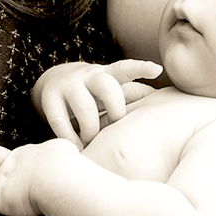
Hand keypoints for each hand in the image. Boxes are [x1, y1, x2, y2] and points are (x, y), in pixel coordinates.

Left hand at [0, 139, 78, 215]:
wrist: (59, 178)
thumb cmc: (66, 164)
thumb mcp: (64, 149)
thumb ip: (59, 151)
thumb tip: (66, 153)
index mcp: (26, 153)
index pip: (12, 152)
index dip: (9, 159)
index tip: (16, 170)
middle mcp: (11, 164)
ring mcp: (3, 181)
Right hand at [33, 59, 161, 147]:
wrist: (53, 82)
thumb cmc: (93, 92)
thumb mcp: (112, 89)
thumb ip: (135, 93)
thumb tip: (166, 99)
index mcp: (107, 74)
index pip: (126, 68)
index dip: (141, 68)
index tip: (157, 70)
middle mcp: (88, 75)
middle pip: (107, 86)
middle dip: (115, 109)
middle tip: (114, 124)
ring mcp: (67, 85)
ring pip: (84, 108)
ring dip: (91, 130)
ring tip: (92, 140)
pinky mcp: (49, 98)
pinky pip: (60, 122)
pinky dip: (71, 138)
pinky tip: (77, 146)